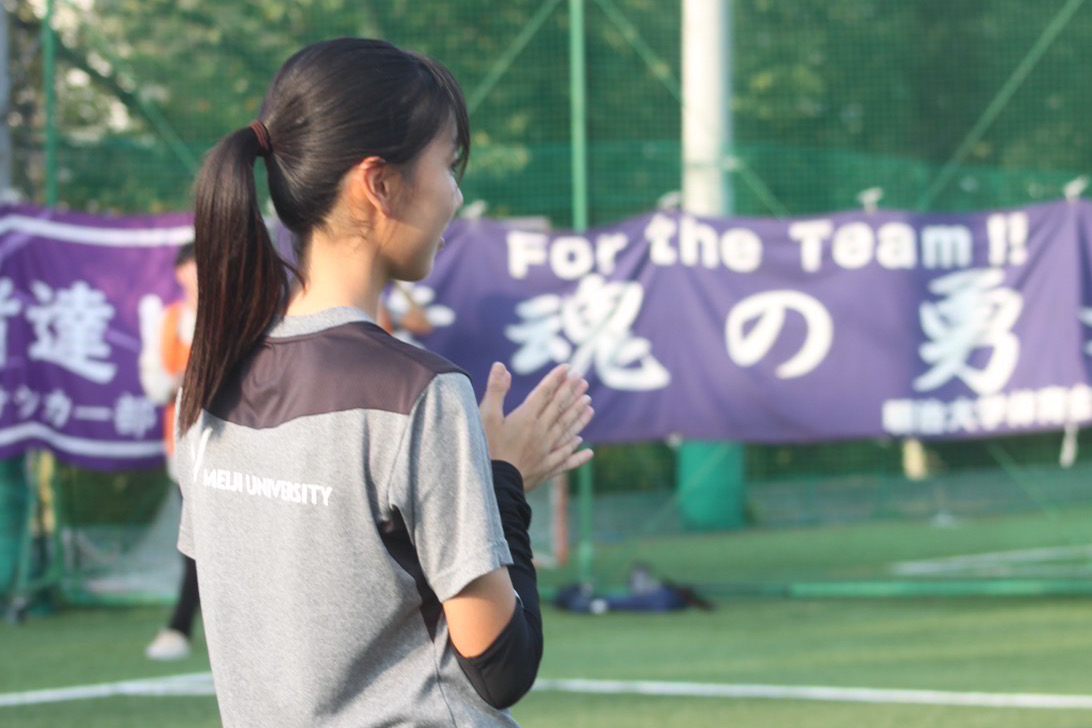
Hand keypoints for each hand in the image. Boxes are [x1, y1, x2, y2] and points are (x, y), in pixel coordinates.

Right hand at [479, 362, 593, 491]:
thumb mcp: (486, 417)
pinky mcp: (546, 468)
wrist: (495, 485)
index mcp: (526, 418)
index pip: (545, 393)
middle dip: (571, 393)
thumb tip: (501, 366)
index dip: (556, 379)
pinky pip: (566, 459)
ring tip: (589, 404)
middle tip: (583, 380)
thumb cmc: (486, 449)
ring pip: (567, 430)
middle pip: (559, 408)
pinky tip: (586, 448)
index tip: (568, 368)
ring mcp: (546, 451)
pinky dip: (577, 454)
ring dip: (579, 416)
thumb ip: (496, 391)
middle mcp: (541, 432)